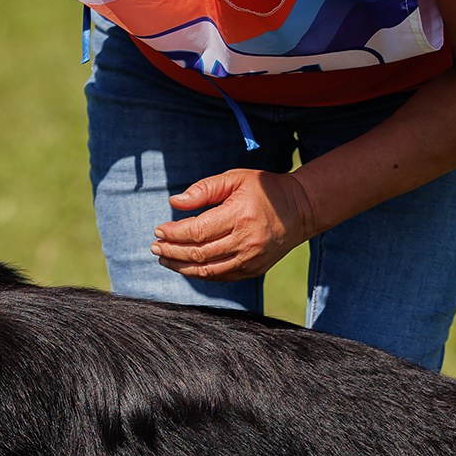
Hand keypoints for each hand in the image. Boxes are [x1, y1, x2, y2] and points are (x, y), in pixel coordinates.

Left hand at [153, 169, 318, 280]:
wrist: (300, 209)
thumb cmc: (264, 190)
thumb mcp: (235, 179)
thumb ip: (205, 189)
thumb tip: (175, 201)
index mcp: (240, 216)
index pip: (197, 231)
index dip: (174, 233)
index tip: (159, 230)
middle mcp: (246, 241)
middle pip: (199, 253)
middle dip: (172, 251)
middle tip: (155, 247)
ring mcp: (251, 259)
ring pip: (207, 270)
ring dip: (181, 266)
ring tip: (164, 259)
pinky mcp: (254, 270)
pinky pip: (221, 277)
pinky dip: (200, 273)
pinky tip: (186, 266)